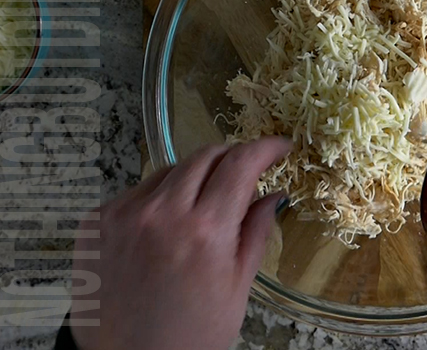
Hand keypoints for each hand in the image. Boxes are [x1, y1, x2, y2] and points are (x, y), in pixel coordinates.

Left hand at [70, 137, 290, 349]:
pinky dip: (160, 197)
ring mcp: (124, 214)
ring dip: (195, 178)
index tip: (279, 147)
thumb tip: (273, 195)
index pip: (241, 164)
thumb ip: (256, 232)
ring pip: (172, 168)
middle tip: (244, 175)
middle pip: (206, 155)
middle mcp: (162, 213)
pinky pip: (139, 190)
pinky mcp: (97, 220)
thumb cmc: (190, 334)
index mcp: (205, 231)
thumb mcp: (237, 287)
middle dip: (232, 159)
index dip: (265, 147)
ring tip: (201, 210)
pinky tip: (165, 227)